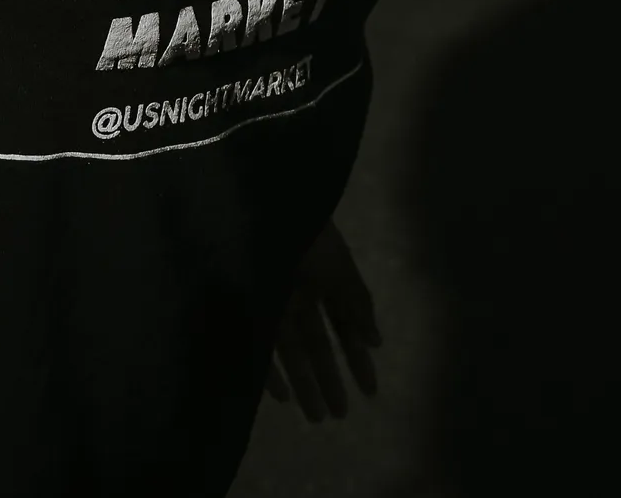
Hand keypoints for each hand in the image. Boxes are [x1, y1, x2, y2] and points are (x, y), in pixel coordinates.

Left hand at [265, 219, 380, 421]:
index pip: (343, 325)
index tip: (370, 392)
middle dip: (329, 378)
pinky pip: (256, 345)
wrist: (258, 203)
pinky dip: (269, 371)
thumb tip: (377, 342)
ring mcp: (268, 299)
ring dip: (303, 382)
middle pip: (315, 343)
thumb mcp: (338, 264)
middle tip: (339, 416)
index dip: (356, 357)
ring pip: (289, 350)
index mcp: (321, 277)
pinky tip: (281, 396)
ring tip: (316, 416)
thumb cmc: (303, 232)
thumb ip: (357, 302)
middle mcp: (295, 291)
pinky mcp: (243, 306)